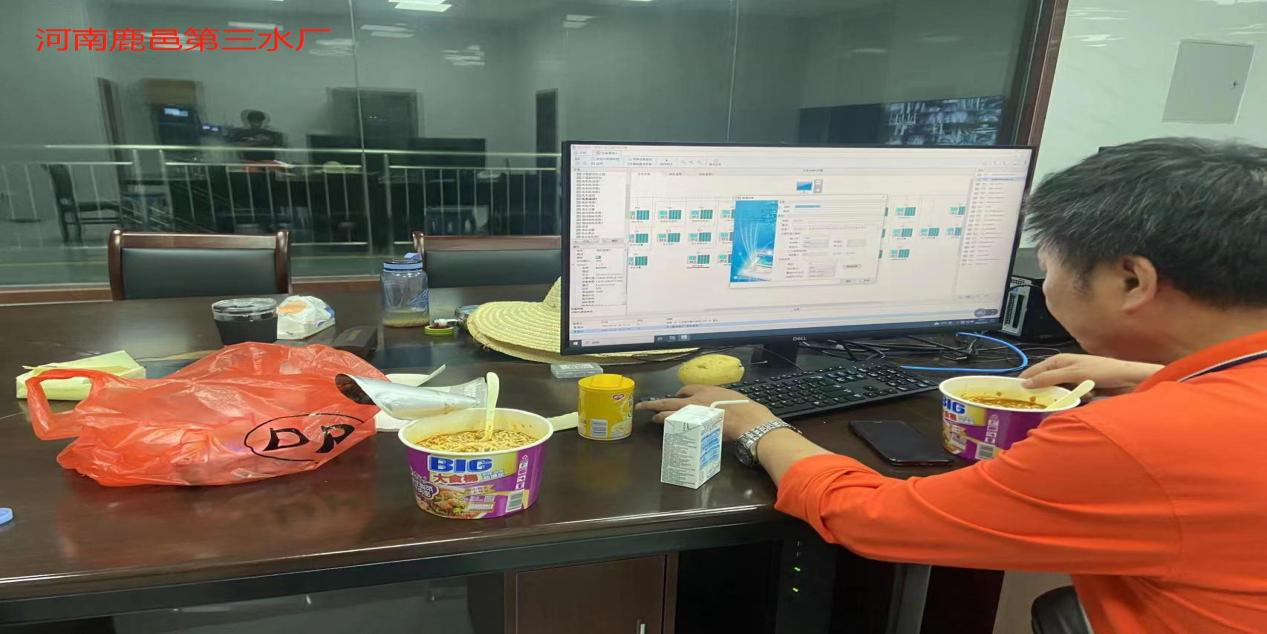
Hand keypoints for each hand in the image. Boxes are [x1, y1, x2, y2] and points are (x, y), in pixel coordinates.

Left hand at [635, 385, 776, 440]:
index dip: (678, 394)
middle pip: (670, 400)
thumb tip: (717, 402)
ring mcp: (693, 414)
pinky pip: (677, 426)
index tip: (675, 398)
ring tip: (652, 418)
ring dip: (659, 415)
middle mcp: (695, 400)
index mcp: (706, 390)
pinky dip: (670, 426)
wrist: (748, 421)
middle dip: (655, 403)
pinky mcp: (694, 428)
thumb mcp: (730, 396)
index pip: (686, 390)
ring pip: (669, 413)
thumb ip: (718, 397)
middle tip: (642, 406)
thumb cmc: (744, 408)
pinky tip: (665, 428)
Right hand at [1020, 354, 1161, 395]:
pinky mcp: (1083, 394)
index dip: (1024, 380)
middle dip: (1038, 394)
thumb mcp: (1073, 373)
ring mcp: (1074, 383)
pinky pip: (1069, 401)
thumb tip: (1025, 383)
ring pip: (1056, 394)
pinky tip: (1067, 409)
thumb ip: (1049, 378)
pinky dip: (1068, 405)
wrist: (1130, 380)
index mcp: (1059, 361)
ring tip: (1046, 410)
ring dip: (1055, 401)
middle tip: (1026, 406)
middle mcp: (1064, 371)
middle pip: (1044, 384)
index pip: (1035, 370)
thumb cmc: (1102, 371)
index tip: (1011, 392)